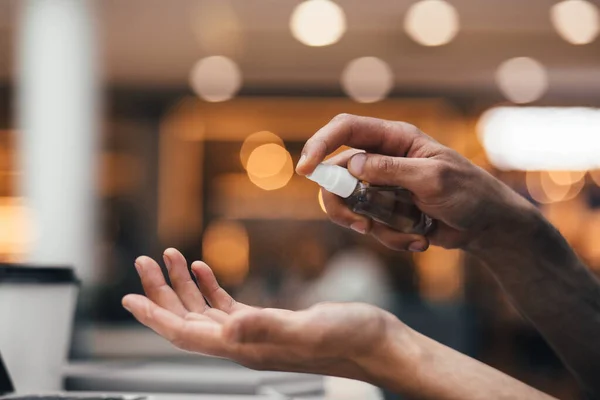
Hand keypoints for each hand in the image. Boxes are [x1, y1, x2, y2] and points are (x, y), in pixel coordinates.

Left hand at [122, 248, 415, 380]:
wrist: (375, 343)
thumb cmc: (349, 339)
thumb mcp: (307, 329)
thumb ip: (266, 329)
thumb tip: (226, 329)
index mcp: (245, 347)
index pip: (186, 335)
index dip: (155, 316)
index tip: (128, 298)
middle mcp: (243, 343)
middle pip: (188, 321)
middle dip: (162, 292)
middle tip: (143, 262)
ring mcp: (253, 333)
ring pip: (204, 311)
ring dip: (184, 285)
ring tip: (169, 257)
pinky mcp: (267, 322)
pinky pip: (227, 306)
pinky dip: (210, 286)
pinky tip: (204, 270)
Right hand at [296, 113, 533, 250]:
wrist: (486, 227)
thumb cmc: (469, 193)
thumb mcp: (434, 179)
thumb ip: (392, 170)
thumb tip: (353, 165)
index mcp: (395, 139)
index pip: (346, 130)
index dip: (321, 144)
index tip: (306, 169)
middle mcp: (382, 159)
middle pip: (337, 173)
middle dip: (343, 202)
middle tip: (360, 224)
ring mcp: (381, 186)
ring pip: (348, 203)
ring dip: (372, 225)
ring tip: (406, 234)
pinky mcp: (385, 210)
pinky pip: (368, 224)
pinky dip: (389, 237)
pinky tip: (418, 240)